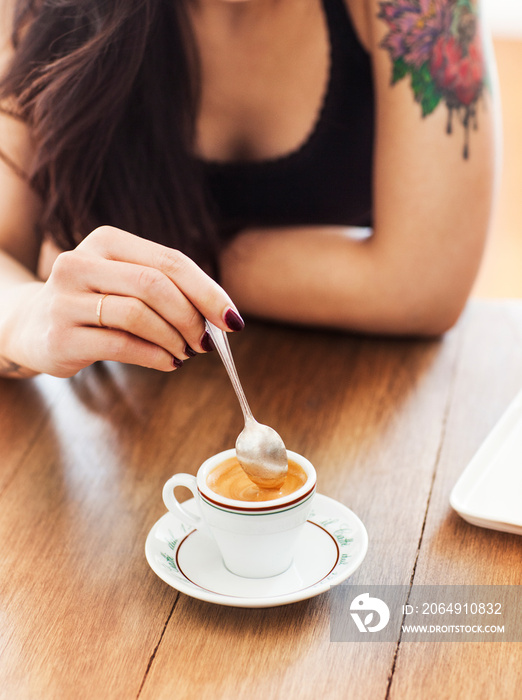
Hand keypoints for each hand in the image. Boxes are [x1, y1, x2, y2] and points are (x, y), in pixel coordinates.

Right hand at [12, 226, 242, 377]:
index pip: (170, 262)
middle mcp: (81, 262)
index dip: (207, 291)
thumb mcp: (127, 283)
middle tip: (206, 342)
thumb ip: (168, 290)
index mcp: (106, 242)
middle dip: (191, 317)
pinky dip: (154, 356)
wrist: (33, 325)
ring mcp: (65, 299)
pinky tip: (168, 362)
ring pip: (138, 314)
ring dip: (173, 339)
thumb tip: (222, 318)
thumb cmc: (96, 303)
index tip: (232, 320)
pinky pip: (121, 345)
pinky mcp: (61, 336)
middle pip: (155, 285)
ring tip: (185, 353)